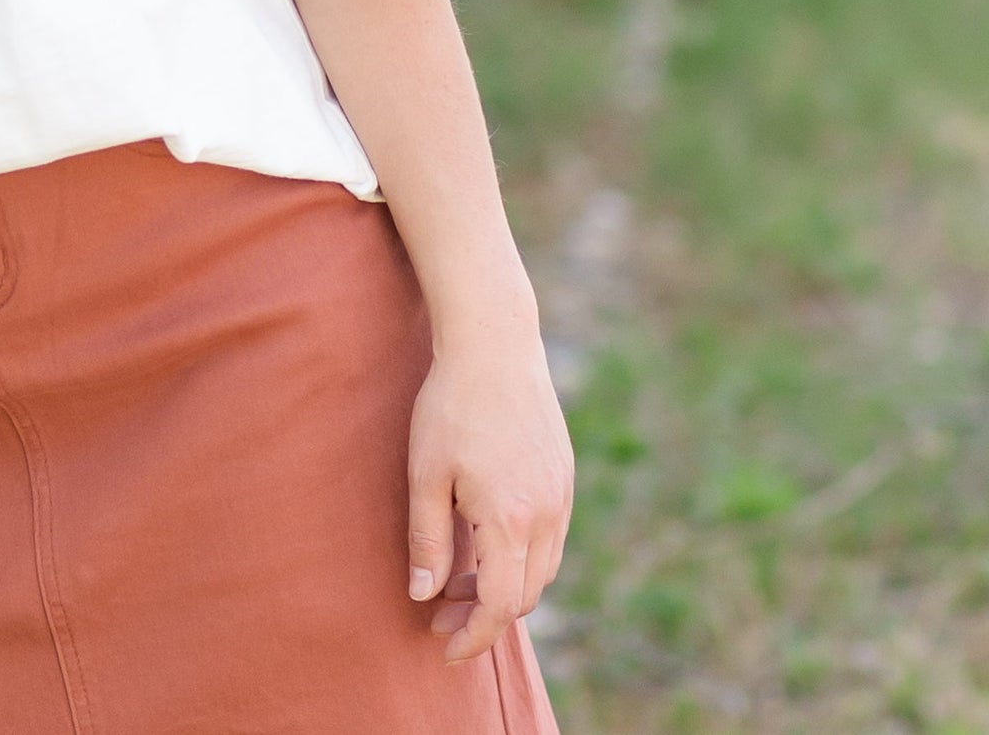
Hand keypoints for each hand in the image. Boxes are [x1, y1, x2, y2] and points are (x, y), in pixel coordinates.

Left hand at [407, 328, 573, 665]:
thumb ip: (427, 540)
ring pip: (542, 567)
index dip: (475, 635)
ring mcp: (561, 493)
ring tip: (459, 580)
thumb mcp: (425, 474)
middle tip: (440, 613)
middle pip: (525, 593)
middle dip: (485, 615)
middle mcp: (547, 513)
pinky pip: (549, 536)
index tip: (446, 647)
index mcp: (510, 519)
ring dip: (505, 586)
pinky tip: (485, 542)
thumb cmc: (451, 404)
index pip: (502, 605)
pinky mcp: (563, 474)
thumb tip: (424, 596)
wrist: (495, 341)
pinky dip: (520, 555)